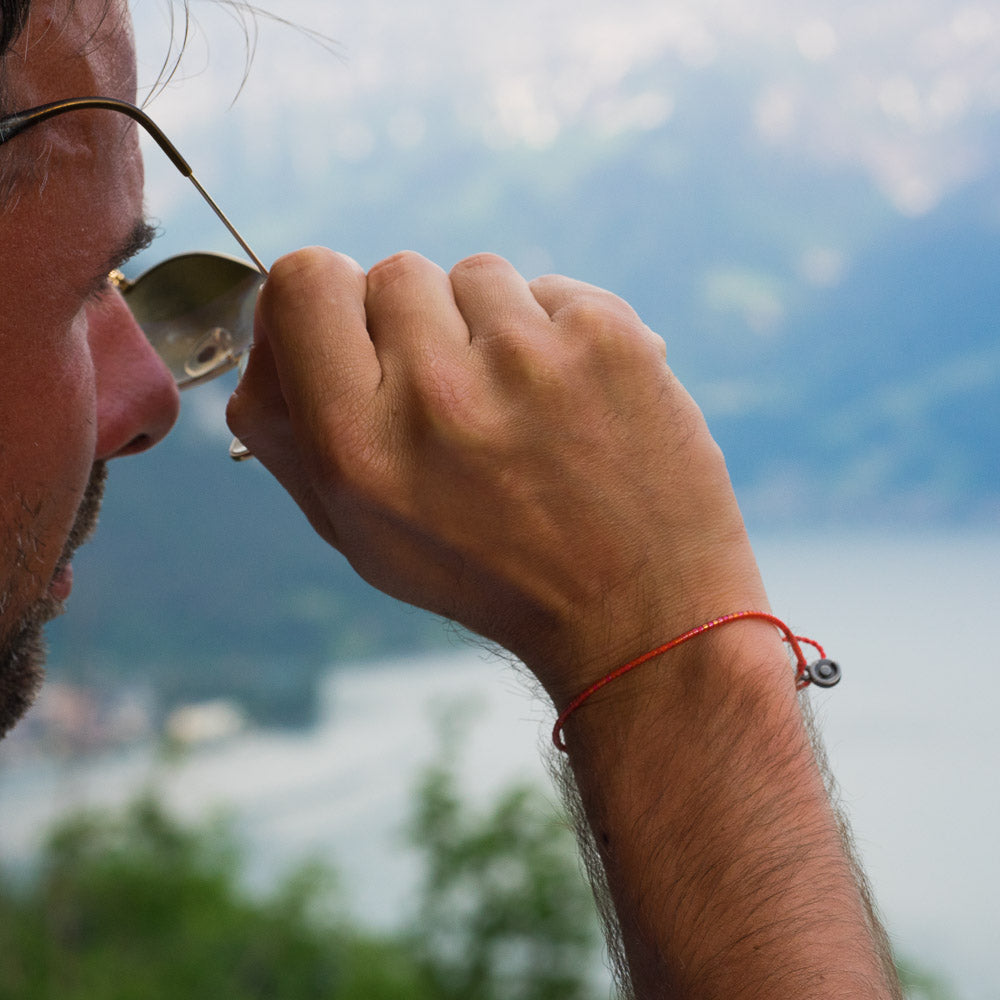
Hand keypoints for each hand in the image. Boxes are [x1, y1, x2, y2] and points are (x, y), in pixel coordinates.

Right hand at [227, 247, 769, 704]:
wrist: (637, 611)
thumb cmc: (490, 574)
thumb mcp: (362, 536)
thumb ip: (290, 435)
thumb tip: (263, 342)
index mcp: (357, 447)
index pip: (302, 280)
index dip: (325, 297)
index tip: (358, 332)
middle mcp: (436, 395)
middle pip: (392, 270)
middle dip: (416, 323)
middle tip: (460, 398)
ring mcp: (530, 358)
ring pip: (476, 273)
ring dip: (488, 326)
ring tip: (524, 408)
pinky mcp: (609, 337)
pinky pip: (550, 287)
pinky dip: (555, 331)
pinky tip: (575, 401)